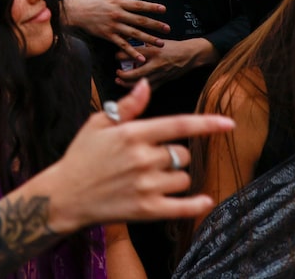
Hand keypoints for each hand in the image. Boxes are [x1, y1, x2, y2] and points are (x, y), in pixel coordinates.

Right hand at [47, 80, 232, 230]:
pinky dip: (197, 205)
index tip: (229, 123)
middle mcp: (143, 159)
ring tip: (150, 179)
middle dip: (173, 155)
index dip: (207, 124)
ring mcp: (147, 186)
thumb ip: (127, 107)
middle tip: (150, 159)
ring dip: (174, 178)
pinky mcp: (147, 210)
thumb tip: (146, 85)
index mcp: (133, 134)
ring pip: (182, 179)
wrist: (65, 195)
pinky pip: (183, 207)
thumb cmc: (81, 156)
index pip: (179, 125)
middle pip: (182, 154)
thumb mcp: (97, 124)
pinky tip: (205, 201)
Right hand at [62, 0, 169, 62]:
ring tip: (160, 43)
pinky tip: (141, 57)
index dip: (151, 7)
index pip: (138, 4)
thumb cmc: (88, 1)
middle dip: (155, 25)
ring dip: (149, 39)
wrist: (74, 12)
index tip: (163, 10)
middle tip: (167, 29)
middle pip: (140, 20)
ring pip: (134, 33)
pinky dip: (132, 52)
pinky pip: (122, 45)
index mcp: (118, 2)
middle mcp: (117, 14)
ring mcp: (113, 25)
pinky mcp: (107, 35)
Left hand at [115, 37, 217, 87]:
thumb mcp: (158, 41)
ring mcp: (160, 74)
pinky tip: (132, 88)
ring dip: (127, 84)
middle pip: (134, 74)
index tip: (116, 56)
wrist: (190, 55)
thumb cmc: (173, 47)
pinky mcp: (164, 81)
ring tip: (120, 81)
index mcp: (154, 51)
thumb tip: (127, 42)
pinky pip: (150, 88)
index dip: (121, 56)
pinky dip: (139, 89)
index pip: (133, 54)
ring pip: (140, 84)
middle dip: (123, 75)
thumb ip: (143, 43)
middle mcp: (156, 64)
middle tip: (117, 73)